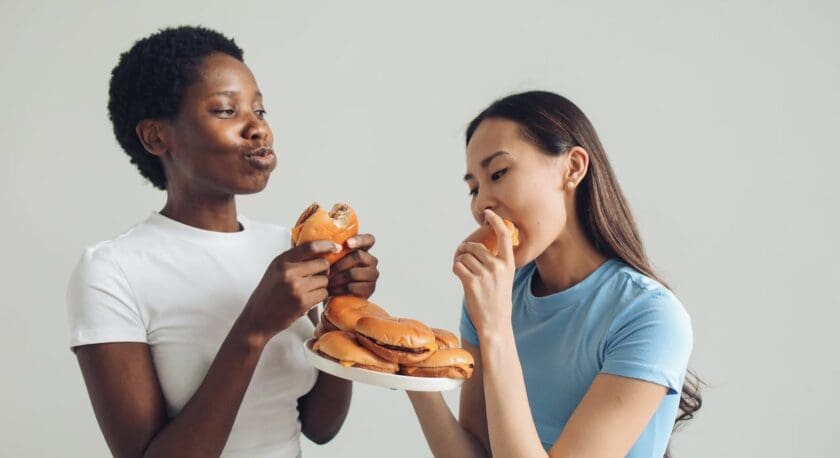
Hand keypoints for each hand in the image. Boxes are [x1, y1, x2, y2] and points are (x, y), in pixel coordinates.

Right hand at [240, 240, 339, 344]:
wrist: (257, 319)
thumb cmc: (268, 294)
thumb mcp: (276, 271)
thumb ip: (294, 260)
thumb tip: (319, 250)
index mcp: (281, 261)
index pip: (310, 247)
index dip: (326, 245)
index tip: (335, 247)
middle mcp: (288, 271)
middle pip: (322, 263)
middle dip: (324, 270)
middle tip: (317, 277)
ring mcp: (296, 287)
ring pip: (324, 280)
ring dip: (321, 286)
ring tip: (308, 291)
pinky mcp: (302, 302)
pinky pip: (323, 294)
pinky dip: (319, 297)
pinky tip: (308, 300)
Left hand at [328, 234, 379, 297]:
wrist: (336, 296)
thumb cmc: (334, 274)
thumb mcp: (333, 260)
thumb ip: (333, 251)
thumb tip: (324, 245)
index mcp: (363, 249)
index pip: (369, 239)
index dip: (360, 240)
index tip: (347, 244)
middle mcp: (371, 261)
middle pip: (359, 256)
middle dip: (339, 264)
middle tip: (327, 271)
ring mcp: (372, 275)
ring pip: (353, 273)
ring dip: (337, 278)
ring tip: (326, 282)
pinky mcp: (370, 289)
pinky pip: (352, 287)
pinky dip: (338, 289)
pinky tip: (331, 290)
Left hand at [453, 210, 515, 336]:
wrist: (495, 323)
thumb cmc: (498, 301)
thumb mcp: (504, 279)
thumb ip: (495, 263)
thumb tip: (476, 248)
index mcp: (508, 264)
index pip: (504, 236)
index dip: (496, 221)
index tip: (489, 213)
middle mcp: (498, 266)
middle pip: (475, 246)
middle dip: (466, 251)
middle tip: (464, 261)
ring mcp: (485, 274)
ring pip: (464, 256)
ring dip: (460, 261)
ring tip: (464, 272)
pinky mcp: (472, 282)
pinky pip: (458, 266)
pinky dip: (456, 269)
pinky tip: (461, 278)